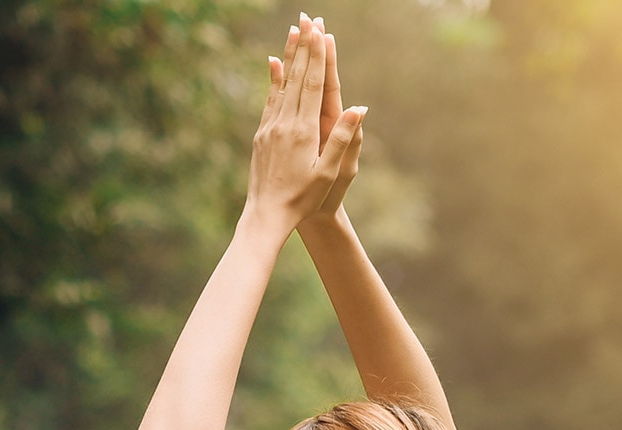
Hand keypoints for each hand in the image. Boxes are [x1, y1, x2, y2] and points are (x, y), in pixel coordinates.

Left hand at [248, 15, 365, 233]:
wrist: (265, 216)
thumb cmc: (302, 199)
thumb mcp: (327, 173)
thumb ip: (342, 139)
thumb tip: (360, 108)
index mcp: (303, 130)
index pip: (313, 84)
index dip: (317, 55)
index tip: (319, 31)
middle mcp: (283, 124)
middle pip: (297, 76)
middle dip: (304, 46)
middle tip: (308, 18)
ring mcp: (269, 128)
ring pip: (282, 84)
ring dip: (289, 55)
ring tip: (293, 30)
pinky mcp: (261, 134)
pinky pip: (270, 100)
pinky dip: (274, 79)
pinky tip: (274, 63)